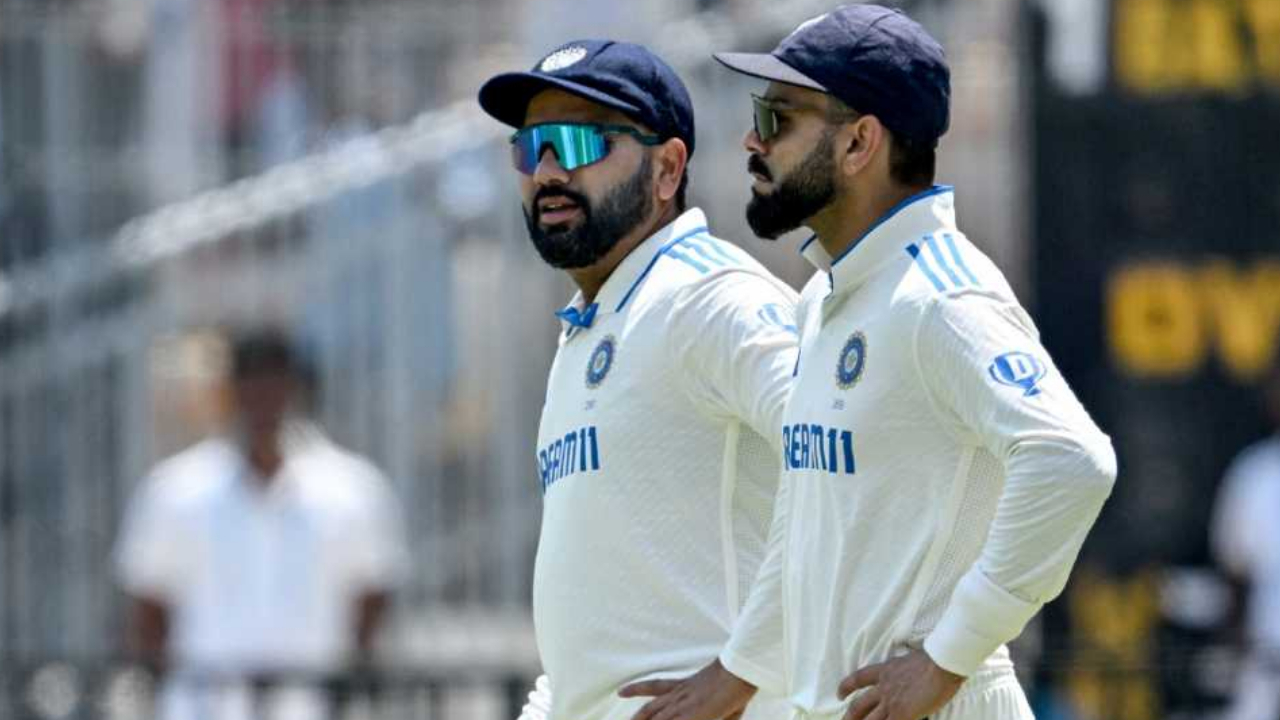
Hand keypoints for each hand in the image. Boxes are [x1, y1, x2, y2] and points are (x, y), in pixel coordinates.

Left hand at [618, 659, 756, 719]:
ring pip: (655, 719)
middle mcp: (679, 695)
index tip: (620, 691)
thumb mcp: (726, 697)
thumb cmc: (737, 680)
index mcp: (685, 686)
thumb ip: (721, 712)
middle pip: (650, 708)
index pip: (655, 686)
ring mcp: (682, 706)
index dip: (637, 689)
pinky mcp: (690, 715)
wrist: (739, 672)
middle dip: (635, 718)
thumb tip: (724, 716)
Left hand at [836, 649, 963, 719]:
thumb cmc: (933, 659)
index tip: (840, 695)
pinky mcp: (902, 714)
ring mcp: (891, 702)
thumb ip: (901, 672)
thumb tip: (906, 679)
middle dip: (849, 717)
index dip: (846, 688)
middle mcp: (883, 687)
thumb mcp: (908, 662)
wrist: (940, 663)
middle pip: (858, 705)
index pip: (858, 679)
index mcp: (884, 671)